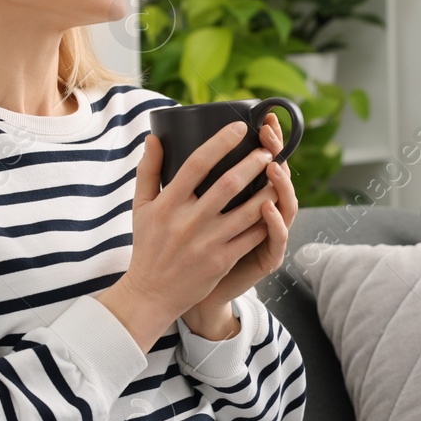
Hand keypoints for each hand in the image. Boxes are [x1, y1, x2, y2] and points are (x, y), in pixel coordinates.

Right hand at [96, 114, 285, 351]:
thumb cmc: (148, 245)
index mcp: (167, 204)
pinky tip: (276, 207)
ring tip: (280, 174)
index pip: (197, 164)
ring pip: (248, 211)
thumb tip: (154, 137)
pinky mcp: (222, 261)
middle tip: (269, 150)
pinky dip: (267, 221)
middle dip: (254, 164)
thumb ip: (148, 171)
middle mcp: (188, 222)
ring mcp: (207, 243)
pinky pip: (252, 237)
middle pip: (228, 185)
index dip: (220, 142)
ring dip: (268, 190)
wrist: (151, 293)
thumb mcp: (140, 207)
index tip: (239, 127)